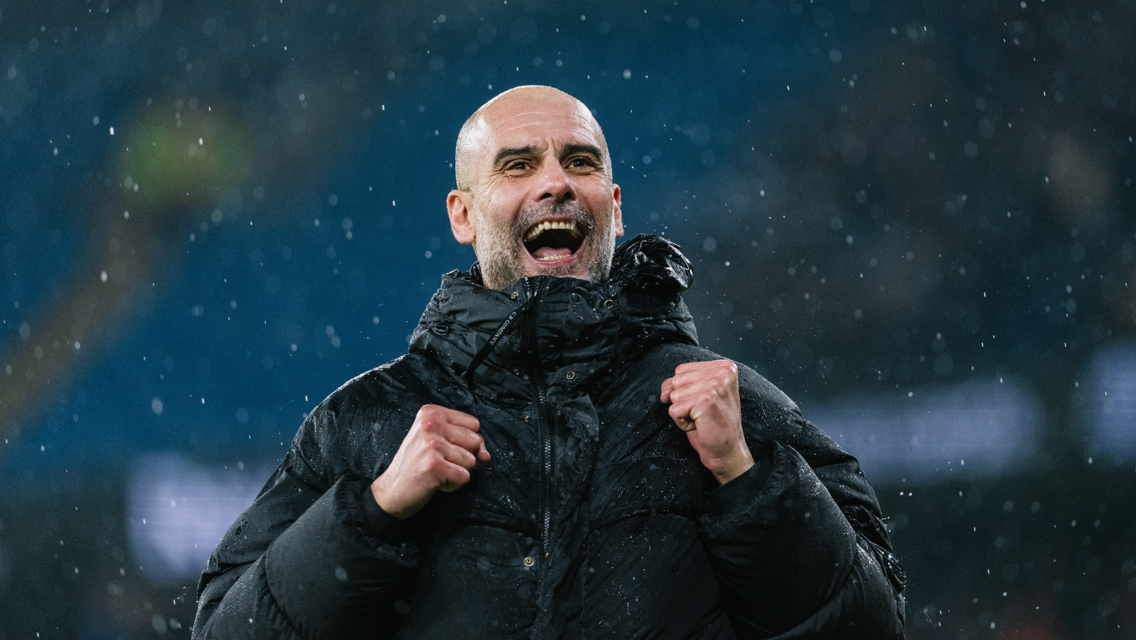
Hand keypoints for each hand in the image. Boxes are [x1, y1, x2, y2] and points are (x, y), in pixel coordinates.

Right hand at [371, 404, 489, 518]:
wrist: (391, 491)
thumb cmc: (416, 465)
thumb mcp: (437, 441)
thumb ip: (465, 441)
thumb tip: (486, 455)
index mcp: (431, 412)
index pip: (474, 424)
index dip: (467, 442)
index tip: (446, 449)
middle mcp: (430, 423)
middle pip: (475, 441)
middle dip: (463, 457)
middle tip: (437, 462)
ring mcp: (431, 444)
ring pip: (471, 461)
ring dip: (456, 472)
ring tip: (435, 471)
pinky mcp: (434, 465)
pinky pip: (464, 477)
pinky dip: (452, 485)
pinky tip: (434, 482)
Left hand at [660, 360, 753, 484]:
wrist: (728, 450)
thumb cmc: (715, 425)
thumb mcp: (698, 396)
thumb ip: (680, 385)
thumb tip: (665, 391)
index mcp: (724, 367)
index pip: (681, 370)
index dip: (686, 391)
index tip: (706, 403)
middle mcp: (723, 372)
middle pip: (676, 380)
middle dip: (684, 400)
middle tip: (704, 412)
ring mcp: (715, 385)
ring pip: (674, 395)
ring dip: (683, 412)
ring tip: (703, 418)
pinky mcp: (704, 400)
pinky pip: (674, 410)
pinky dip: (682, 422)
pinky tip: (700, 425)